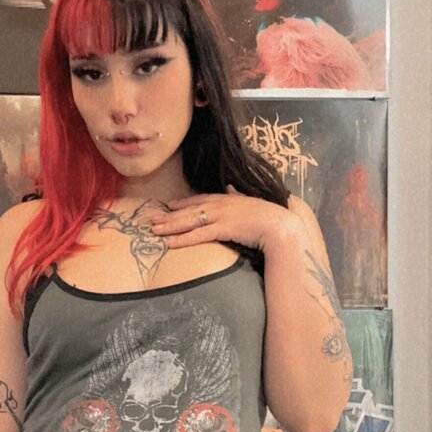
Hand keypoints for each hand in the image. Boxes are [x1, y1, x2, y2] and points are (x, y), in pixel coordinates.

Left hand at [150, 186, 298, 252]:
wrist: (279, 225)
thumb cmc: (267, 216)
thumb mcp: (250, 202)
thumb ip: (238, 195)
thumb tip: (231, 188)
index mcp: (226, 198)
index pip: (199, 199)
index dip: (182, 203)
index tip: (168, 206)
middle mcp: (220, 204)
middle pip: (189, 210)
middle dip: (169, 216)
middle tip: (151, 220)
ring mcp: (220, 216)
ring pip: (189, 221)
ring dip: (170, 226)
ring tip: (154, 231)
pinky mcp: (223, 229)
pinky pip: (198, 235)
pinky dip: (183, 239)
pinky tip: (170, 243)